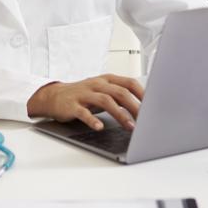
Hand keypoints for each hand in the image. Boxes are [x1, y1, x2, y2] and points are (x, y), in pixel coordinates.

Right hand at [27, 74, 143, 130]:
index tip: (154, 105)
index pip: (129, 83)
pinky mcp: (72, 105)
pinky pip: (84, 112)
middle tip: (146, 120)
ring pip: (105, 101)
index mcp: (106, 79)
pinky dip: (93, 120)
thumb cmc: (83, 95)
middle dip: (135, 106)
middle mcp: (97, 84)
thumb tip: (143, 108)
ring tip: (130, 127)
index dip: (142, 93)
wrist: (53, 96)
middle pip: (120, 92)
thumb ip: (119, 96)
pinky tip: (100, 127)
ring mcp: (84, 94)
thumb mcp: (102, 91)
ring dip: (120, 114)